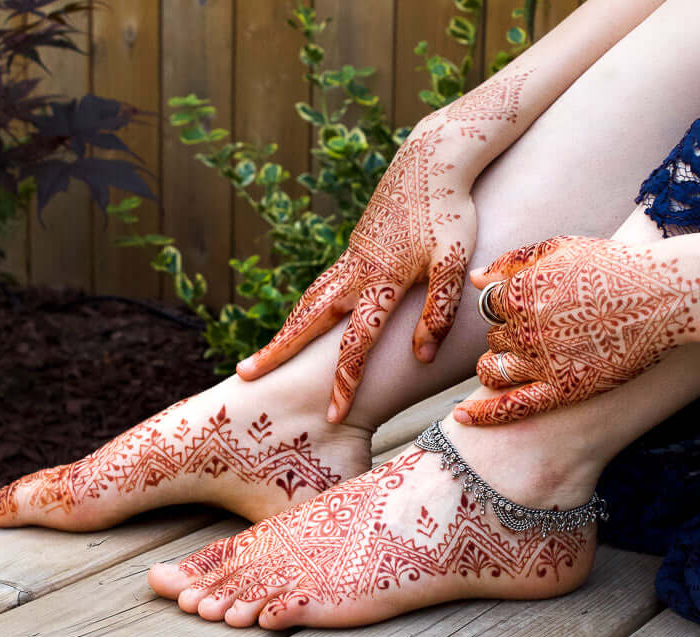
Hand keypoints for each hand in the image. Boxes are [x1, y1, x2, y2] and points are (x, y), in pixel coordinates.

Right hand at [237, 124, 476, 421]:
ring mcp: (351, 258)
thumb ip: (438, 311)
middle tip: (246, 375)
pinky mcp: (356, 246)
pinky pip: (322, 284)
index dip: (345, 381)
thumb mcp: (453, 262)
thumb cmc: (450, 211)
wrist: (432, 159)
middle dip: (278, 351)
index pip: (356, 343)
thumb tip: (420, 356)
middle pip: (308, 320)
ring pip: (309, 299)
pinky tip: (306, 315)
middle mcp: (355, 271)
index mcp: (379, 281)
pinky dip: (305, 305)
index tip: (331, 413)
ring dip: (287, 328)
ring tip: (266, 353)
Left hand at [454, 236, 699, 424]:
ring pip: (494, 370)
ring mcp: (543, 361)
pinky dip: (482, 414)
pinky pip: (512, 407)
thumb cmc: (615, 266)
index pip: (490, 305)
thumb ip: (513, 261)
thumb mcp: (562, 248)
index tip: (530, 306)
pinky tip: (461, 418)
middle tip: (541, 332)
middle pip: (494, 339)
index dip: (507, 306)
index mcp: (520, 291)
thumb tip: (476, 279)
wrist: (665, 295)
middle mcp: (525, 328)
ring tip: (514, 363)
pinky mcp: (564, 389)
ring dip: (497, 366)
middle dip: (508, 336)